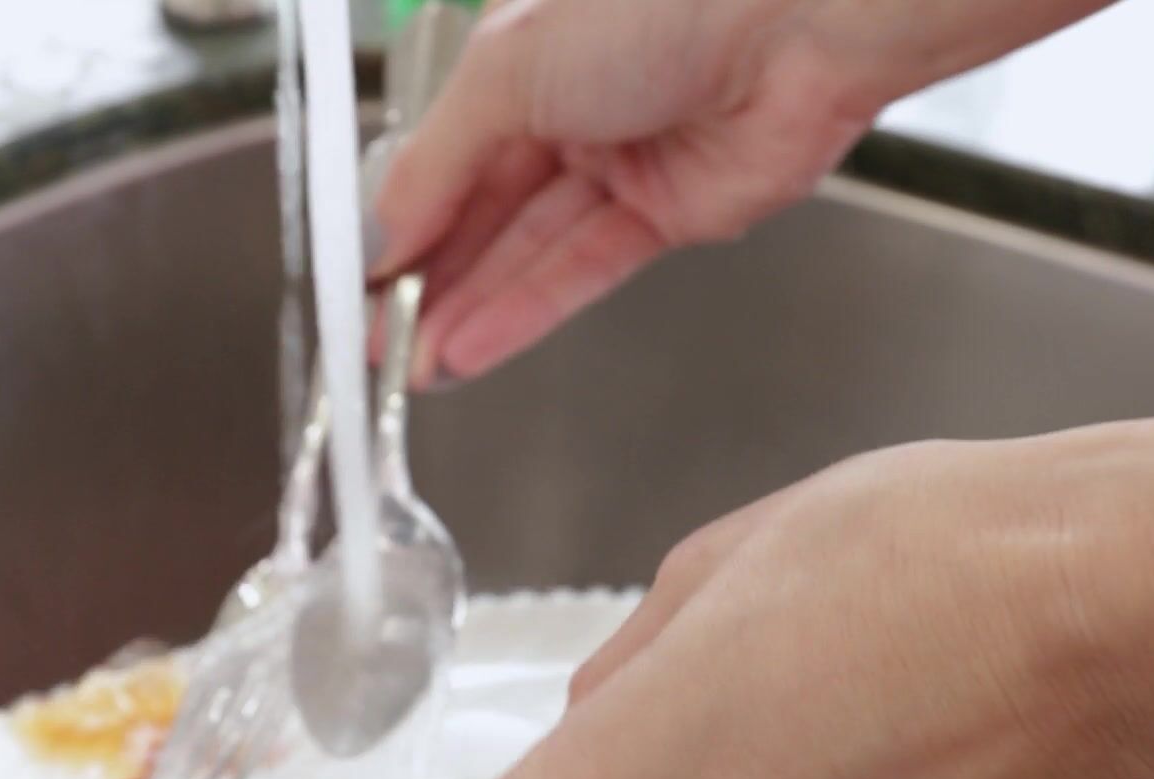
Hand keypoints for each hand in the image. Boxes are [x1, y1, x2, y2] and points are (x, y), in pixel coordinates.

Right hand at [373, 0, 1116, 385]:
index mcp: (519, 61)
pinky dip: (523, 313)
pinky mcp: (671, 214)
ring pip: (526, 253)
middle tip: (373, 344)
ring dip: (467, 313)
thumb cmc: (662, 5)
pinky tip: (470, 349)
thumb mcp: (506, 73)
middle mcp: (566, 113)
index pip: (439, 162)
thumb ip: (436, 165)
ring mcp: (620, 166)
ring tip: (412, 367)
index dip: (395, 227)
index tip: (355, 286)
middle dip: (425, 285)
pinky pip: (581, 271)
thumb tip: (380, 236)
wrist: (799, 20)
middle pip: (481, 216)